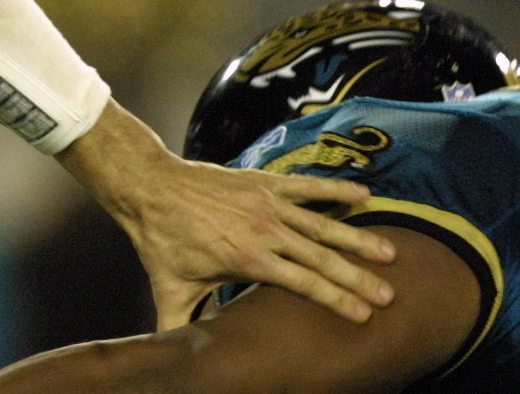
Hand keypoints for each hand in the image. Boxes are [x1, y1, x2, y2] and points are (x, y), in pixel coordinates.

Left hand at [59, 103, 394, 328]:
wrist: (149, 186)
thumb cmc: (161, 238)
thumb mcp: (170, 286)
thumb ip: (177, 324)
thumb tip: (172, 358)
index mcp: (249, 258)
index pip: (303, 283)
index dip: (335, 299)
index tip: (365, 314)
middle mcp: (265, 231)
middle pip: (321, 257)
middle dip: (357, 277)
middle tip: (390, 294)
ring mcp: (266, 204)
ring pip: (321, 224)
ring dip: (357, 239)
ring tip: (390, 253)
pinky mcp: (263, 182)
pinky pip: (306, 186)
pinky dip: (335, 189)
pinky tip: (365, 194)